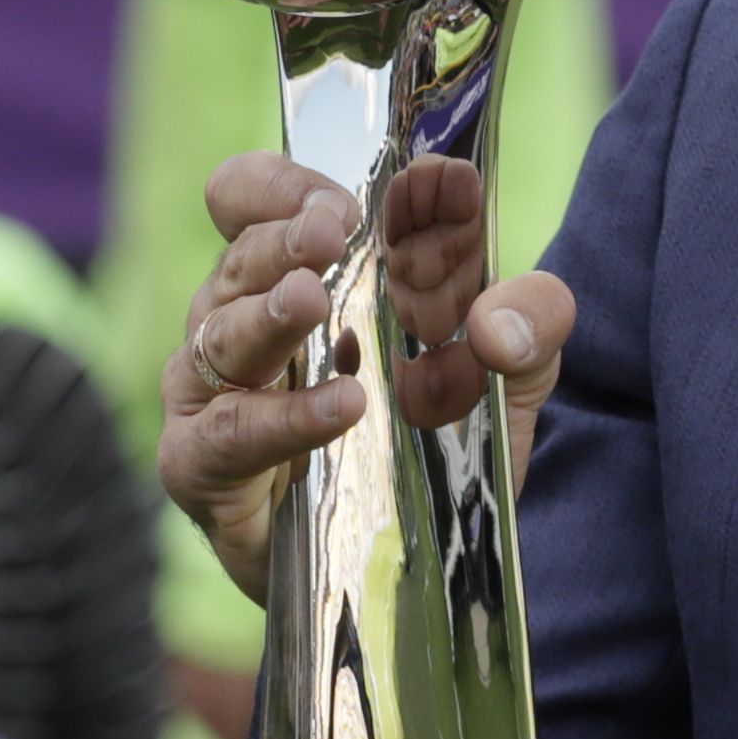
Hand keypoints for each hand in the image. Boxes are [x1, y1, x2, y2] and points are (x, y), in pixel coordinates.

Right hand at [161, 153, 573, 606]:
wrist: (426, 559)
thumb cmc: (446, 434)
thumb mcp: (517, 368)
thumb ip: (533, 322)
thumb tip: (497, 322)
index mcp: (316, 267)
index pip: (270, 195)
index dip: (307, 179)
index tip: (391, 185)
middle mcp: (255, 313)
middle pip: (242, 245)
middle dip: (284, 229)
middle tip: (331, 228)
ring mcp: (220, 386)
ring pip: (218, 328)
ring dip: (265, 309)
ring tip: (313, 302)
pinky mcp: (204, 463)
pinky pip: (228, 430)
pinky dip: (284, 417)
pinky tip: (343, 406)